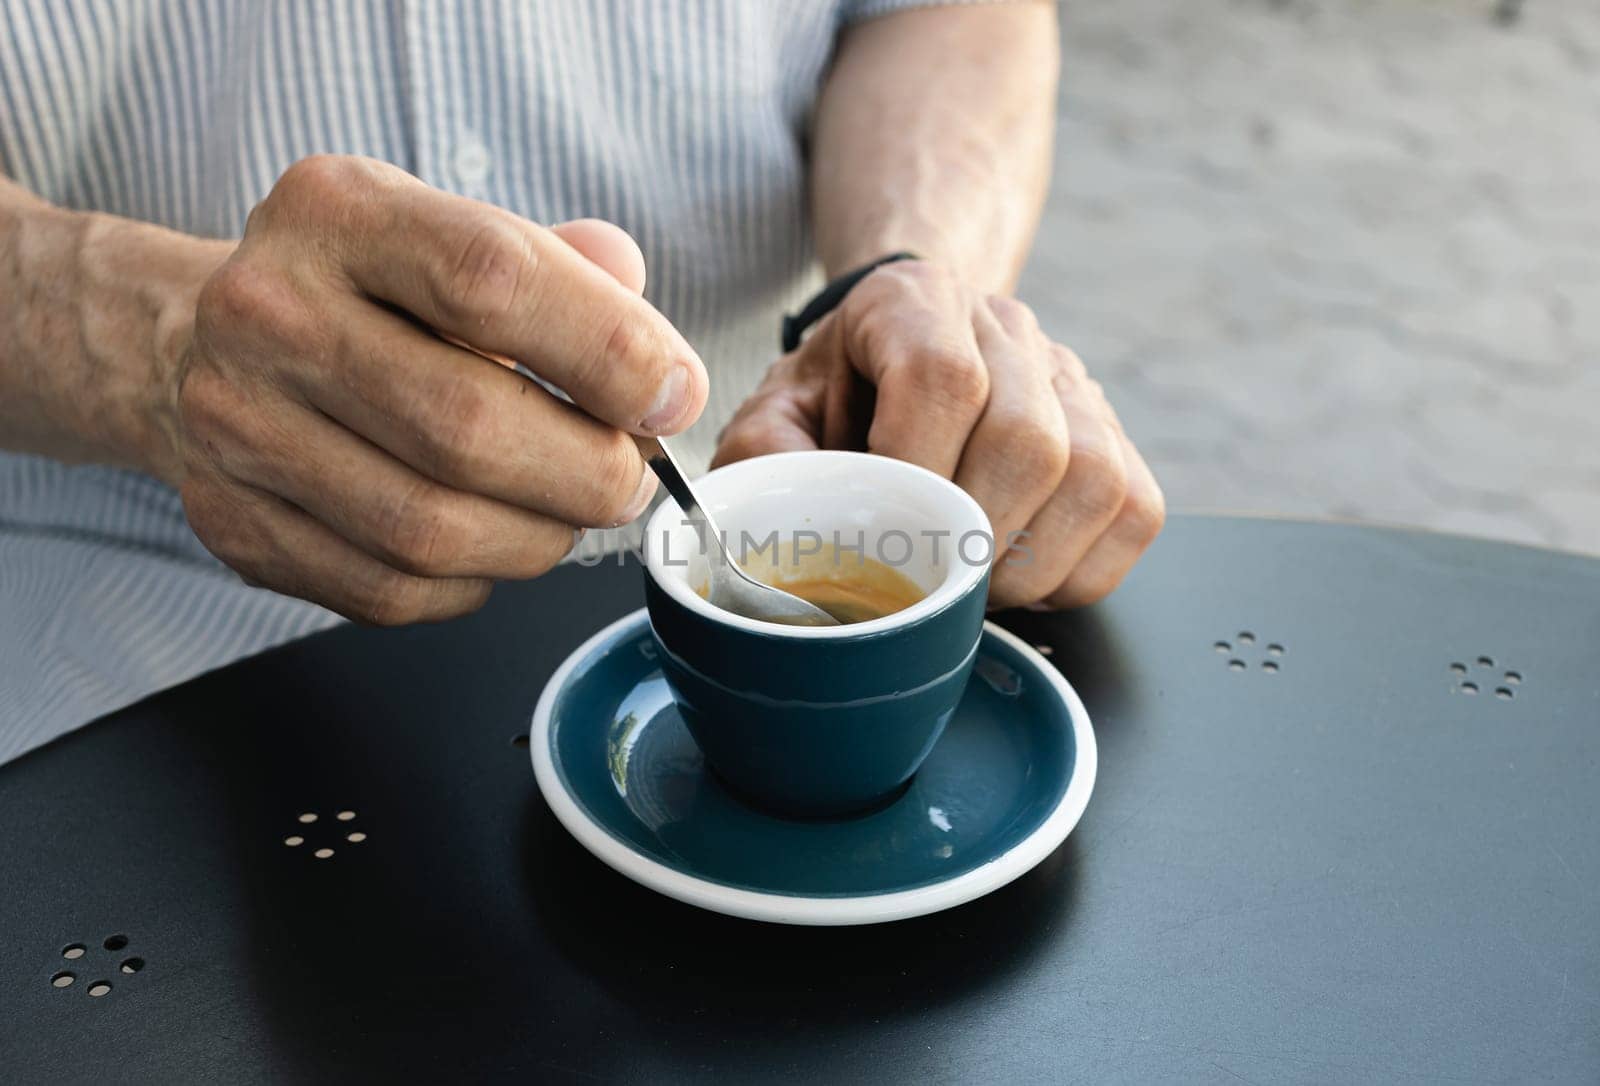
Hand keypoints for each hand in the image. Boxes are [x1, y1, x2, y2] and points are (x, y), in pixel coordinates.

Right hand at [172, 155, 706, 623]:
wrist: (197, 341)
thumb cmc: (368, 292)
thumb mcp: (453, 234)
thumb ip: (565, 273)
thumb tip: (658, 366)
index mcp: (340, 214)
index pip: (494, 281)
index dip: (610, 352)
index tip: (672, 395)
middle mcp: (270, 313)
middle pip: (466, 426)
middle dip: (588, 472)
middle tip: (630, 477)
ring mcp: (238, 426)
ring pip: (430, 528)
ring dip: (538, 538)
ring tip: (567, 510)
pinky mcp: (236, 524)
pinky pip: (391, 588)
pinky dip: (472, 581)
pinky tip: (490, 544)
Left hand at [713, 260, 1162, 608]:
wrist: (893, 370)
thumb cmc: (831, 407)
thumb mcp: (772, 420)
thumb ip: (763, 462)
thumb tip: (784, 532)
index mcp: (913, 301)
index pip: (944, 379)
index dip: (916, 468)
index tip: (885, 522)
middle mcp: (1008, 328)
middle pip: (1031, 440)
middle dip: (974, 533)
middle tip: (929, 573)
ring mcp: (1074, 382)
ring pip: (1096, 478)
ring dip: (1030, 561)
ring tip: (972, 581)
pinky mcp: (1121, 438)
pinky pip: (1134, 512)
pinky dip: (1079, 570)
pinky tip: (1021, 573)